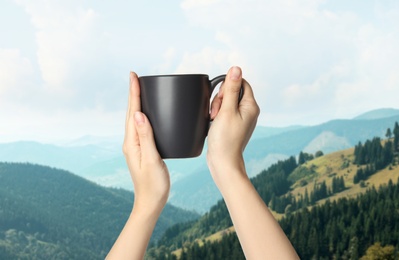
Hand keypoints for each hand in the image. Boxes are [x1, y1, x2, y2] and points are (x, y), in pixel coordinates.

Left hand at [108, 72, 169, 259]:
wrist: (151, 202)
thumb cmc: (153, 184)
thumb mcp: (151, 160)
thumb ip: (145, 137)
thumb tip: (138, 114)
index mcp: (131, 143)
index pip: (132, 112)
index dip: (133, 93)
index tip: (133, 76)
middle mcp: (131, 142)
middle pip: (131, 113)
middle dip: (133, 93)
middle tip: (135, 76)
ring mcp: (135, 146)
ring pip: (135, 119)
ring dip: (136, 102)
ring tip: (140, 89)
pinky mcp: (142, 150)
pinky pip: (141, 127)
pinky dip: (143, 115)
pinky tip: (148, 114)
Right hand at [207, 66, 259, 188]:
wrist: (223, 162)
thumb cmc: (225, 139)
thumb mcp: (226, 110)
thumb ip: (230, 89)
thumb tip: (236, 68)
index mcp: (251, 106)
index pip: (241, 83)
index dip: (227, 86)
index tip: (220, 98)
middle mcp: (249, 111)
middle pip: (232, 92)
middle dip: (220, 98)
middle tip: (216, 112)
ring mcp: (241, 119)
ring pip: (226, 102)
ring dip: (217, 107)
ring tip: (214, 119)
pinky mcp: (234, 125)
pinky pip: (224, 112)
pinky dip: (217, 115)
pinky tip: (214, 123)